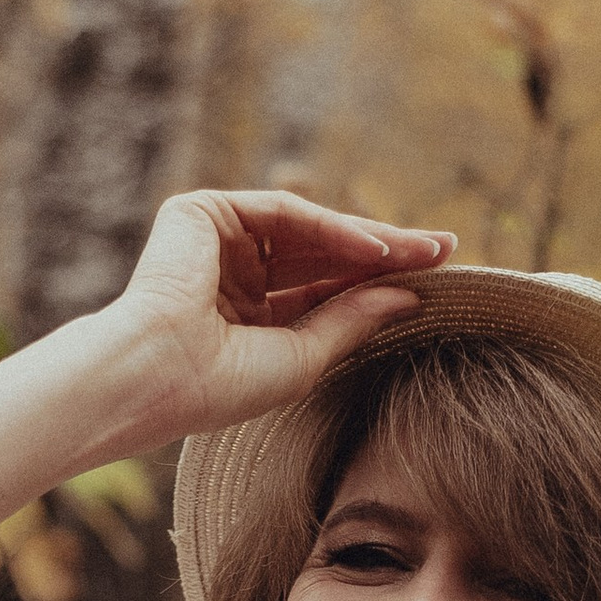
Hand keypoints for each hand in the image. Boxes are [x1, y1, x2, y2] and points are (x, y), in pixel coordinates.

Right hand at [97, 190, 454, 441]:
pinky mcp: (203, 212)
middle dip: (387, 252)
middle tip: (446, 249)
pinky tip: (376, 249)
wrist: (154, 377)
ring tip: (424, 252)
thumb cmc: (217, 387)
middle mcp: (233, 273)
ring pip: (310, 230)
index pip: (326, 289)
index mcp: (247, 316)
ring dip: (369, 239)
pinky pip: (285, 212)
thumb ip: (352, 321)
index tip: (438, 280)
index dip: (380, 283)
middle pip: (325, 254)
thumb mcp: (303, 357)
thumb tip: (410, 295)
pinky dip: (331, 229)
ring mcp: (217, 240)